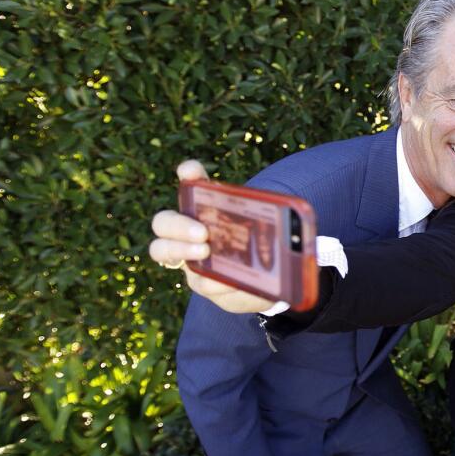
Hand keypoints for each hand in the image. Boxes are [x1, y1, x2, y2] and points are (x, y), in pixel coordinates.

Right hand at [149, 160, 277, 313]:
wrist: (264, 278)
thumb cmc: (259, 244)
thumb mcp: (266, 229)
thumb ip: (272, 222)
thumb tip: (292, 221)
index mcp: (207, 208)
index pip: (192, 183)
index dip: (188, 174)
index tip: (189, 171)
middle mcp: (189, 230)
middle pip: (163, 221)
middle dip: (178, 225)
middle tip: (202, 232)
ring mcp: (190, 257)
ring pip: (162, 250)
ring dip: (184, 250)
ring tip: (206, 252)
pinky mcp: (201, 282)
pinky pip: (199, 284)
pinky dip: (215, 283)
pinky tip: (231, 284)